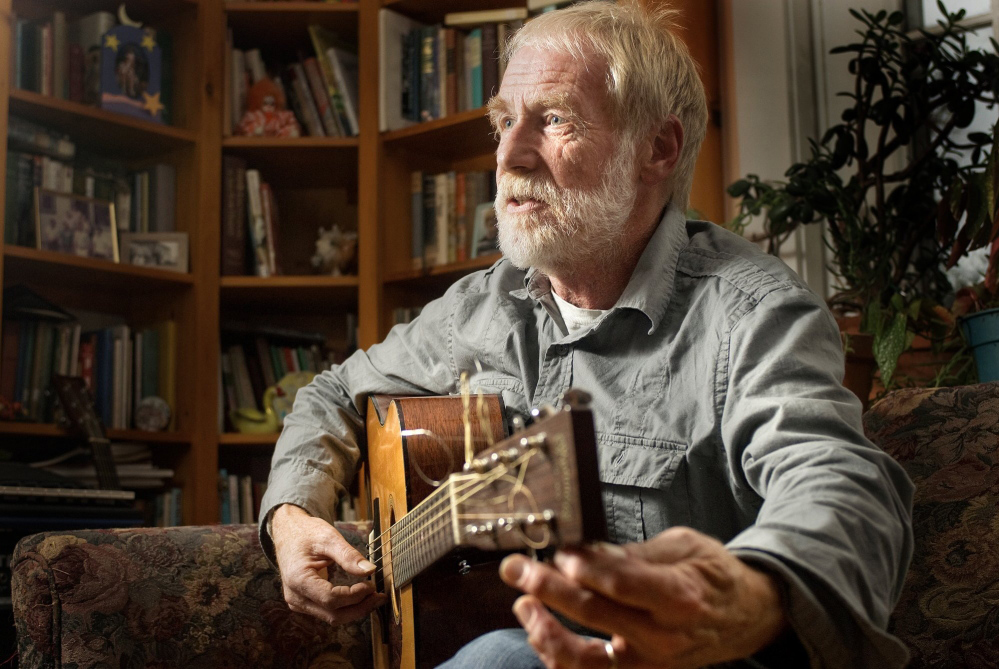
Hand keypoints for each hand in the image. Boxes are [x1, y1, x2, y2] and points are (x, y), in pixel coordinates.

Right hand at [271, 503, 386, 624]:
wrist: (288, 532)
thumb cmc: (306, 533)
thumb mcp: (328, 538)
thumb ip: (349, 555)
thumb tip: (370, 570)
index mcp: (298, 580)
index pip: (330, 599)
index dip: (354, 595)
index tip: (372, 585)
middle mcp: (295, 597)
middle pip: (332, 614)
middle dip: (359, 608)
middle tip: (380, 596)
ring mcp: (298, 602)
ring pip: (331, 617)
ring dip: (355, 610)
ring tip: (374, 597)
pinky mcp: (305, 602)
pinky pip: (327, 611)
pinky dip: (346, 607)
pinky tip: (360, 598)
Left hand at [499, 526, 787, 668]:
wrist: (746, 616)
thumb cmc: (712, 575)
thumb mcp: (684, 546)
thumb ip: (635, 553)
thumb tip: (585, 551)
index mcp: (679, 595)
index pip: (620, 583)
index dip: (582, 567)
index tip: (555, 550)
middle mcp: (663, 637)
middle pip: (593, 614)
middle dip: (545, 588)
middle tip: (515, 568)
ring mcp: (649, 663)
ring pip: (584, 659)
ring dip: (544, 631)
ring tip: (523, 604)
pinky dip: (558, 655)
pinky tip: (541, 629)